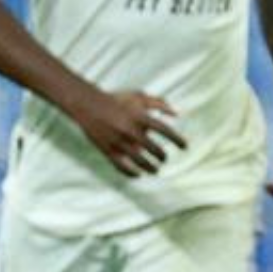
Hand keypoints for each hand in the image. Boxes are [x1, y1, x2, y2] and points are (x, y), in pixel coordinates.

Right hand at [73, 88, 187, 176]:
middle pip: (154, 149)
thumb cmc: (116, 100)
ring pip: (140, 161)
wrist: (88, 105)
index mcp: (139, 117)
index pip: (165, 130)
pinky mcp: (108, 151)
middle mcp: (131, 131)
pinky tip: (137, 175)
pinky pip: (121, 167)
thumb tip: (177, 114)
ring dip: (150, 168)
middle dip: (162, 156)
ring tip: (155, 170)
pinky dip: (131, 173)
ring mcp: (119, 142)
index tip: (184, 147)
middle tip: (163, 158)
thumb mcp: (138, 96)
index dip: (177, 140)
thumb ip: (159, 103)